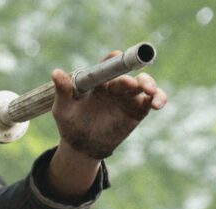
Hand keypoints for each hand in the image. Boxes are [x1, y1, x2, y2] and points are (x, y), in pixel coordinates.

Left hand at [51, 54, 167, 161]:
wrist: (82, 146)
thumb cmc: (70, 123)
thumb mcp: (63, 109)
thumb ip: (63, 91)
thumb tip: (56, 72)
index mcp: (99, 80)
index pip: (108, 65)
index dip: (113, 59)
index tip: (116, 56)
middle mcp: (116, 84)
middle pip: (129, 73)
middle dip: (132, 76)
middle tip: (131, 85)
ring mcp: (129, 96)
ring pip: (145, 84)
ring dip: (150, 84)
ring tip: (150, 92)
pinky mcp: (138, 109)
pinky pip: (152, 100)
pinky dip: (158, 98)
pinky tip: (157, 103)